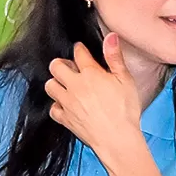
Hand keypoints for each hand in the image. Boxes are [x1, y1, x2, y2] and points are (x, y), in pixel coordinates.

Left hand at [45, 36, 146, 168]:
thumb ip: (115, 57)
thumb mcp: (125, 80)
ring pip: (49, 86)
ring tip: (67, 86)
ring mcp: (67, 103)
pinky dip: (57, 106)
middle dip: (61, 64)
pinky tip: (67, 106)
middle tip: (70, 68)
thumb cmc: (125, 111)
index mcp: (90, 73)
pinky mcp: (65, 119)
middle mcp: (75, 86)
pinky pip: (53, 108)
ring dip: (56, 83)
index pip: (78, 53)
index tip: (81, 50)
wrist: (117, 139)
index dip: (79, 49)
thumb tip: (110, 36)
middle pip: (55, 66)